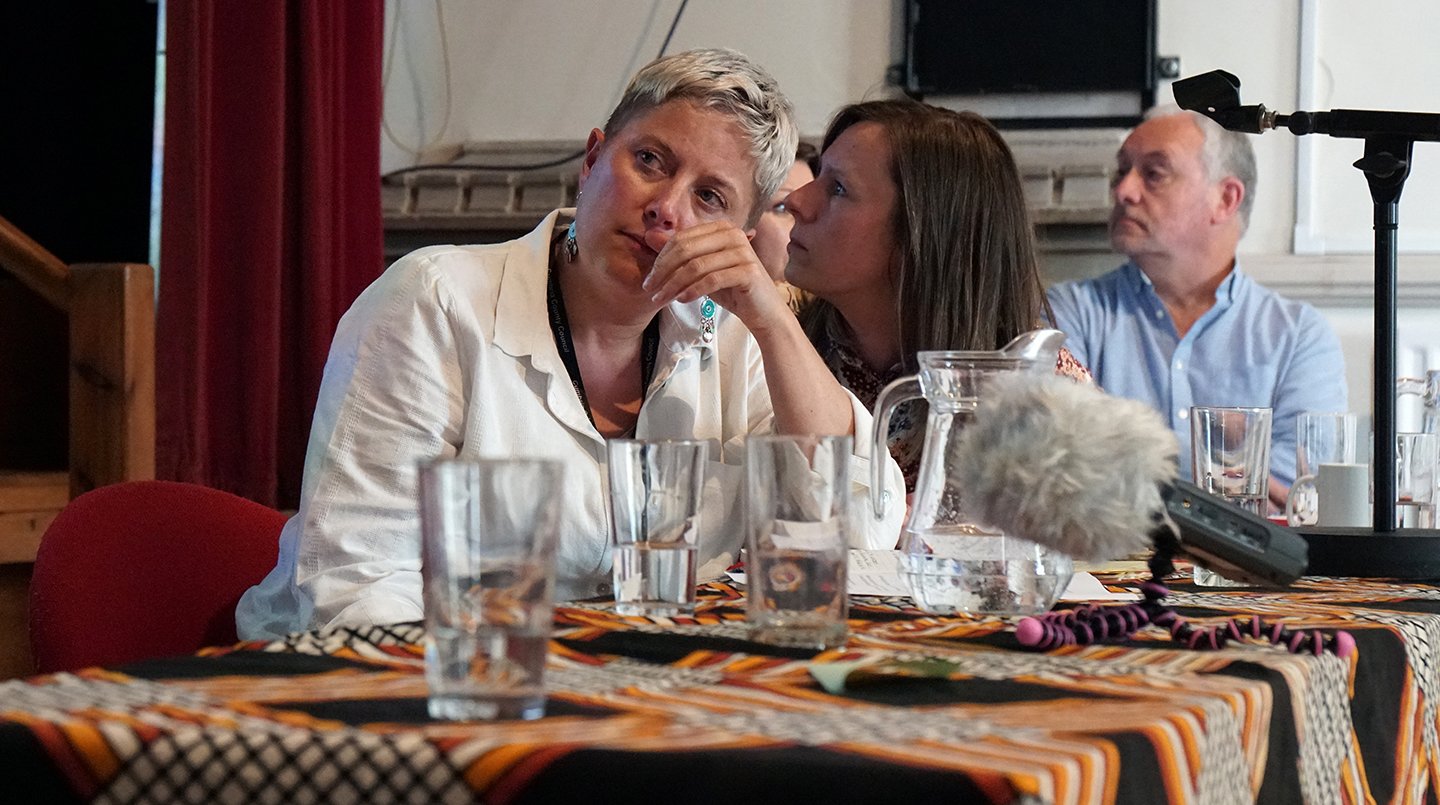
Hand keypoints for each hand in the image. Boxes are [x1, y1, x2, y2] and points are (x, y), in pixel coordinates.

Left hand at [641, 221, 789, 333]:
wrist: (763, 312)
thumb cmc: (731, 289)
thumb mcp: (700, 270)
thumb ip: (678, 253)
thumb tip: (649, 236)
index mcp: (721, 227)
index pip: (682, 238)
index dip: (660, 259)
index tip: (648, 280)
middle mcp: (733, 234)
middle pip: (686, 250)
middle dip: (663, 272)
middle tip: (650, 290)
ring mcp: (743, 251)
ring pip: (696, 266)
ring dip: (673, 285)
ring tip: (661, 299)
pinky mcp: (748, 271)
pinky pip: (711, 279)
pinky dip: (692, 291)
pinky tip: (682, 300)